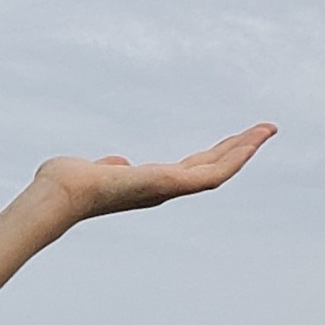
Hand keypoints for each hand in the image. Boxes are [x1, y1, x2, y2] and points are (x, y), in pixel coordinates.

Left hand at [34, 123, 276, 222]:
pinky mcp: (168, 185)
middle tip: (264, 130)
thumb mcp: (93, 170)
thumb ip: (108, 168)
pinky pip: (212, 174)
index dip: (212, 155)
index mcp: (145, 185)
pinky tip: (254, 140)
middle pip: (208, 168)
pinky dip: (236, 157)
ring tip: (268, 129)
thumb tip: (115, 165)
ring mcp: (166, 190)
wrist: (57, 195)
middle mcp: (160, 191)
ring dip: (245, 150)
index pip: (187, 169)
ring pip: (217, 171)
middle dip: (237, 150)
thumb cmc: (63, 183)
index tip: (232, 141)